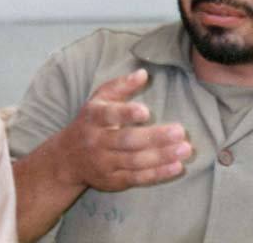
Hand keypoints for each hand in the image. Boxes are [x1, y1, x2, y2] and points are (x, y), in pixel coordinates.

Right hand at [55, 68, 191, 191]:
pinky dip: (158, 174)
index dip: (126, 114)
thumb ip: (120, 86)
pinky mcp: (113, 181)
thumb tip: (143, 73)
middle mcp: (97, 142)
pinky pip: (137, 178)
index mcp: (94, 118)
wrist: (66, 159)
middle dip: (155, 137)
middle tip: (180, 131)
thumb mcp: (98, 100)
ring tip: (185, 149)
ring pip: (135, 161)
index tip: (146, 112)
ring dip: (162, 156)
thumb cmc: (90, 123)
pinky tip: (176, 167)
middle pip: (127, 141)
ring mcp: (104, 163)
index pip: (109, 115)